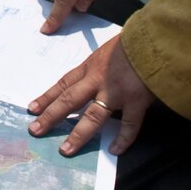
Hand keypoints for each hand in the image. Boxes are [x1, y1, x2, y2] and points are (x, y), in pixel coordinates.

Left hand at [27, 36, 155, 155]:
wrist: (158, 39)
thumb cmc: (135, 41)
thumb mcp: (110, 49)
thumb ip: (101, 65)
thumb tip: (95, 77)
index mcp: (91, 66)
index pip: (64, 84)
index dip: (47, 97)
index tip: (32, 109)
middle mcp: (98, 80)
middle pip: (69, 100)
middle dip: (50, 116)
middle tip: (35, 130)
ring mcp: (116, 92)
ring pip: (92, 116)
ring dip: (78, 134)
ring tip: (65, 149)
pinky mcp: (137, 100)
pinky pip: (129, 124)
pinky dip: (123, 139)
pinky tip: (114, 150)